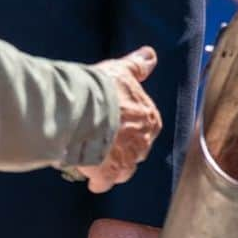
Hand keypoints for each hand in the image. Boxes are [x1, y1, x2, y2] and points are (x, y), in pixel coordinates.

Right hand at [76, 46, 161, 192]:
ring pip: (124, 170)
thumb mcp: (123, 71)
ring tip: (98, 159)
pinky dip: (97, 182)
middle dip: (123, 148)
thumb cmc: (105, 88)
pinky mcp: (107, 174)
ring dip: (113, 166)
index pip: (145, 127)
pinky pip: (104, 183)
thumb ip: (138, 66)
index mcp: (150, 119)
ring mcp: (126, 161)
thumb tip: (150, 54)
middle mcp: (143, 143)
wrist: (86, 108)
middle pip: (136, 150)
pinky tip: (90, 177)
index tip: (118, 124)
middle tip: (106, 141)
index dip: (130, 126)